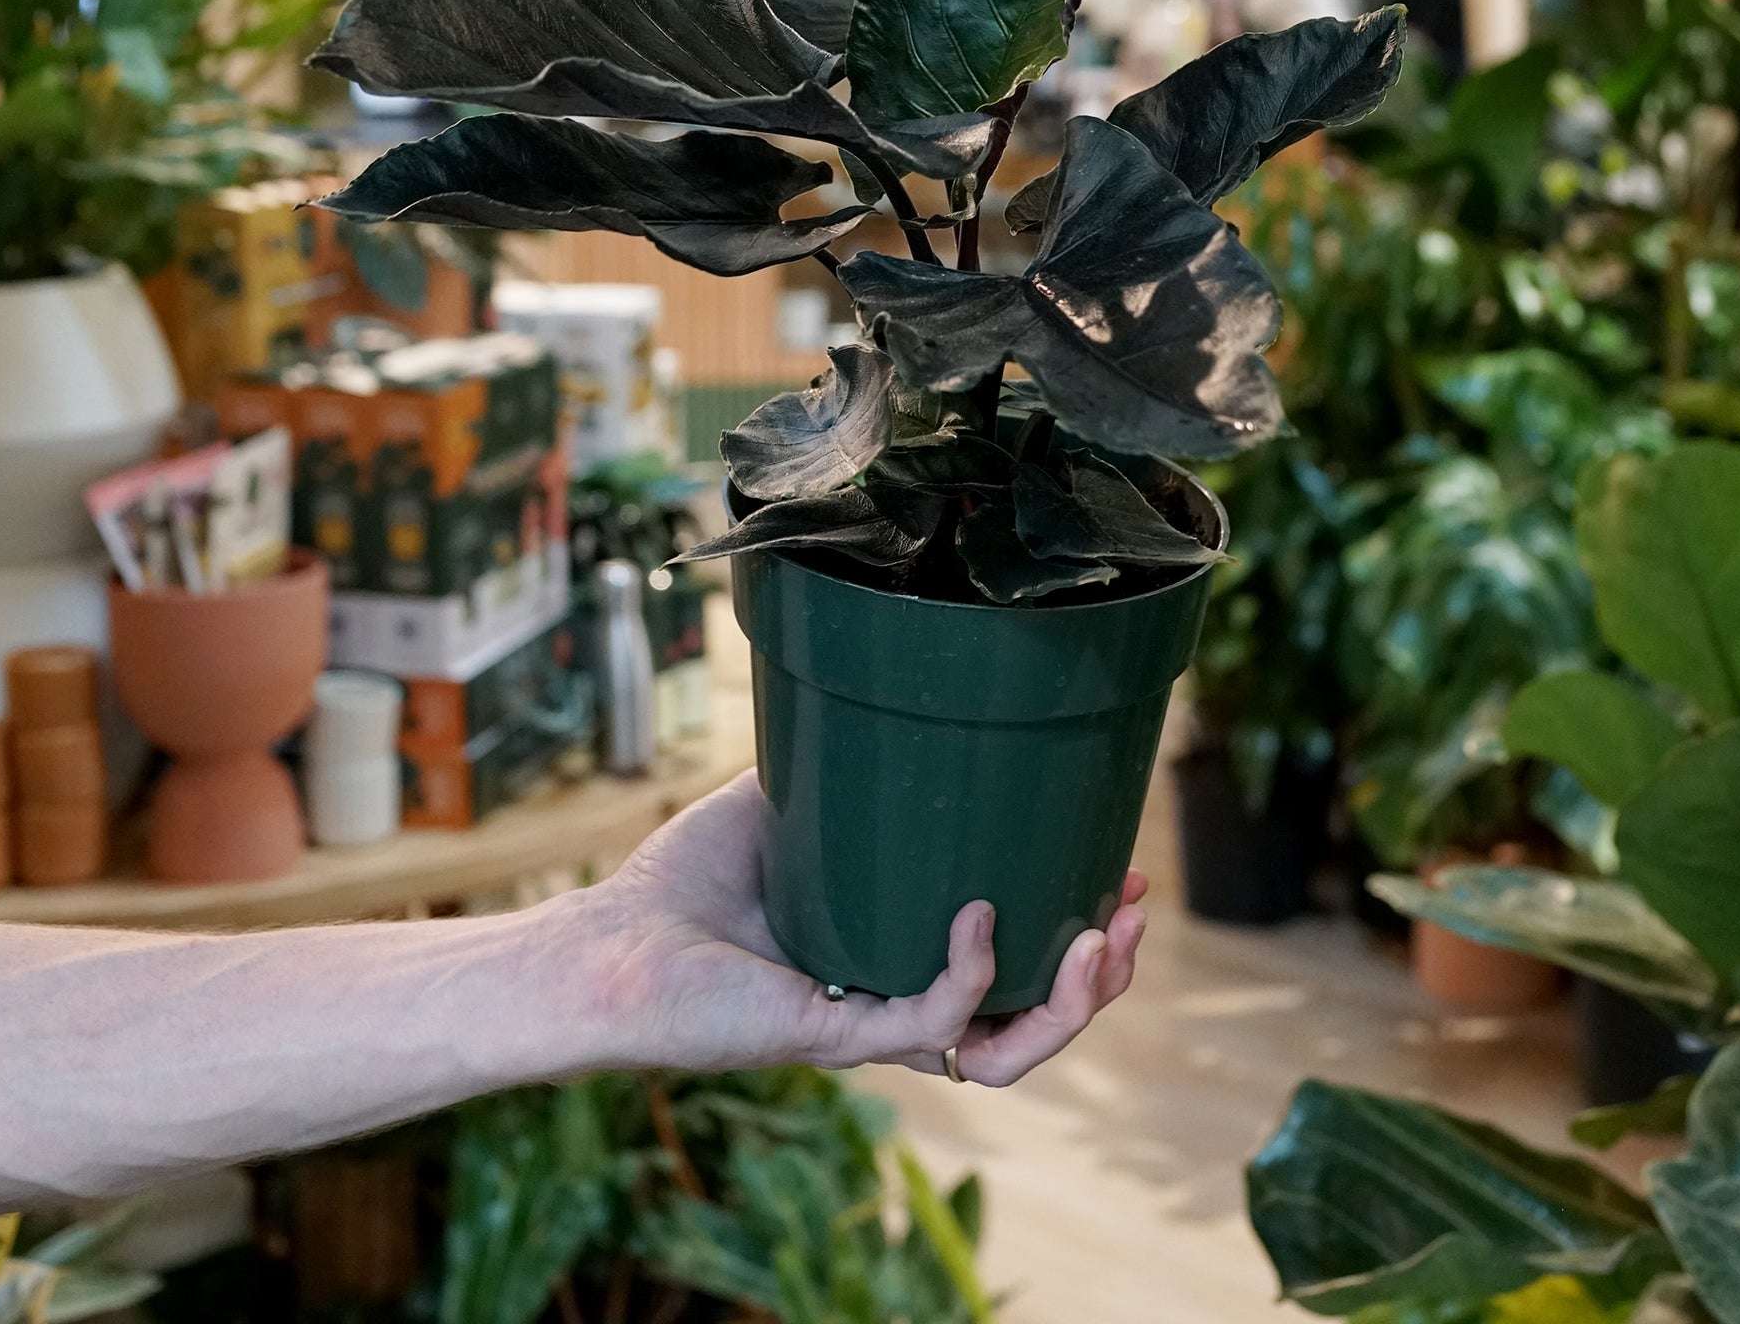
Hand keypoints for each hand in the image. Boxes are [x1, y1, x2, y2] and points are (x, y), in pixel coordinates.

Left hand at [571, 769, 1146, 1087]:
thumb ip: (849, 765)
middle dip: (1102, 979)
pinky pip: (928, 1025)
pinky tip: (981, 917)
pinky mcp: (832, 1038)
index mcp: (901, 964)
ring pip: (1003, 1052)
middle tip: (1134, 913)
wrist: (605, 944)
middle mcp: (897, 1009)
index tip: (1126, 878)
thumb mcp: (790, 801)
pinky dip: (969, 975)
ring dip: (1068, 1005)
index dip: (1080, 941)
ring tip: (1103, 942)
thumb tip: (905, 687)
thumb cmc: (685, 883)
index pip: (1017, 972)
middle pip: (1032, 1023)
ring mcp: (870, 1031)